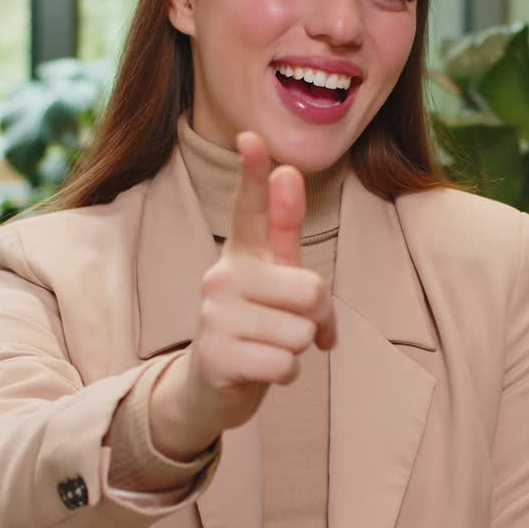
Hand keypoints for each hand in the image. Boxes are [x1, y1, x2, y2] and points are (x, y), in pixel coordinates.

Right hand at [150, 131, 335, 456]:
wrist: (211, 389)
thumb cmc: (256, 330)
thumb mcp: (274, 281)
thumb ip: (286, 233)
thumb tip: (288, 171)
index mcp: (240, 255)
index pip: (249, 209)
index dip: (253, 175)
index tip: (252, 138)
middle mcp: (221, 277)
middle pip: (312, 290)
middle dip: (317, 320)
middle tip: (295, 330)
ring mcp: (214, 315)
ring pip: (301, 332)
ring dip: (297, 350)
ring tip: (270, 349)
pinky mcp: (217, 356)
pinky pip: (286, 364)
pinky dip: (285, 375)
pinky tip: (261, 370)